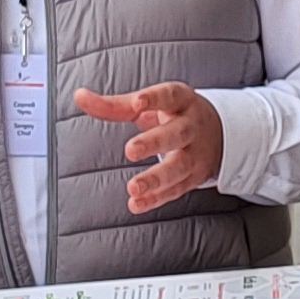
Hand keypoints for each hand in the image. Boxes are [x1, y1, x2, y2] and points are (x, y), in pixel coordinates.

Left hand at [73, 82, 224, 212]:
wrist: (220, 133)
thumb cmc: (175, 114)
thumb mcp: (150, 104)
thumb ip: (114, 104)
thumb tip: (79, 97)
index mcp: (181, 101)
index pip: (170, 95)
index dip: (155, 98)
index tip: (137, 103)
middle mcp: (192, 126)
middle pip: (178, 133)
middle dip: (156, 142)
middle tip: (131, 150)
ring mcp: (195, 153)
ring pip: (179, 167)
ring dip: (156, 179)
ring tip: (133, 187)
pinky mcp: (194, 177)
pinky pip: (176, 190)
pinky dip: (157, 198)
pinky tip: (137, 203)